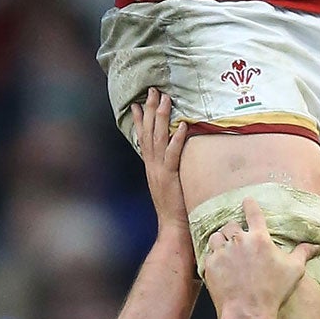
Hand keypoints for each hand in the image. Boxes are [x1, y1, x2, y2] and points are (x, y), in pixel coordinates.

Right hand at [132, 89, 188, 232]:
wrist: (172, 228)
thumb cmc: (174, 208)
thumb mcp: (166, 184)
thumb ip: (167, 169)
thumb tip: (170, 158)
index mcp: (150, 166)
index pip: (142, 138)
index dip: (140, 120)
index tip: (138, 103)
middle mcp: (152, 165)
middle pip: (149, 132)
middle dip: (150, 109)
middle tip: (152, 90)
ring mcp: (160, 170)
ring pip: (158, 138)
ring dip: (161, 117)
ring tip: (164, 99)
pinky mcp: (171, 177)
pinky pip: (174, 154)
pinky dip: (177, 139)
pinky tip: (181, 126)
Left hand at [203, 200, 314, 318]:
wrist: (248, 311)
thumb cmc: (274, 291)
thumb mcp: (293, 270)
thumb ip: (303, 253)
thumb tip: (317, 246)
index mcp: (259, 238)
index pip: (253, 213)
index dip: (250, 205)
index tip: (247, 200)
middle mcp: (239, 240)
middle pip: (231, 225)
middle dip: (234, 230)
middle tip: (238, 240)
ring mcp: (223, 252)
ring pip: (217, 237)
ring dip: (222, 241)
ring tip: (227, 251)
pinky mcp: (210, 264)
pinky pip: (209, 254)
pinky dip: (214, 257)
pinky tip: (220, 266)